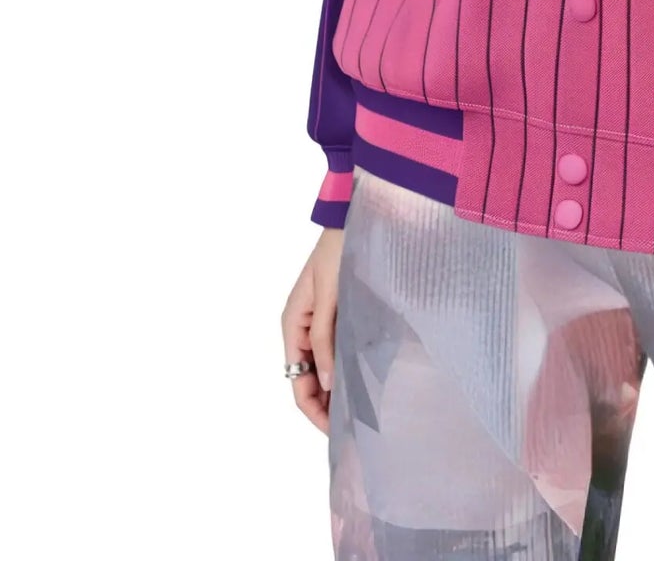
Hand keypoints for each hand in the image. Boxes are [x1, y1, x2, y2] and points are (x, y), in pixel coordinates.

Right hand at [281, 227, 345, 433]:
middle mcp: (302, 329)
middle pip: (309, 381)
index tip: (336, 432)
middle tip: (354, 428)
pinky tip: (361, 378)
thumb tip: (325, 384)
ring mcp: (318, 323)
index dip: (314, 411)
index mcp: (292, 327)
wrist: (350, 221)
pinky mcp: (335, 315)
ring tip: (359, 410)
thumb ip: (325, 340)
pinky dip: (343, 368)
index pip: (298, 384)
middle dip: (326, 406)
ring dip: (336, 390)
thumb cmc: (338, 254)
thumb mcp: (329, 298)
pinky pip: (334, 351)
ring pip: (322, 368)